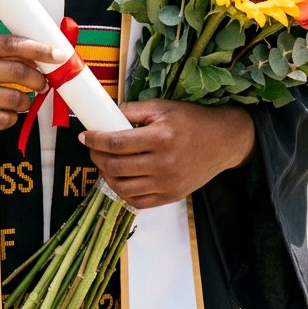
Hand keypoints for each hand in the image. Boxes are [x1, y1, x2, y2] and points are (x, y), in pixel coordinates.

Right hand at [0, 35, 59, 136]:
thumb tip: (38, 56)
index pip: (10, 44)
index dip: (38, 48)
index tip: (58, 54)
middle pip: (16, 72)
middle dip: (38, 79)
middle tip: (44, 83)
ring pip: (12, 98)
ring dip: (26, 101)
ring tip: (25, 99)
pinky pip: (2, 119)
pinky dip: (12, 117)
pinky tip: (8, 113)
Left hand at [81, 100, 254, 208]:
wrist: (222, 141)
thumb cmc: (191, 120)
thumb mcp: (162, 107)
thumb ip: (132, 110)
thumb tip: (106, 114)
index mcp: (160, 137)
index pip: (117, 143)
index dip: (95, 140)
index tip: (85, 136)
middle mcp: (164, 164)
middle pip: (116, 166)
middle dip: (97, 157)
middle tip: (92, 148)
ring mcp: (168, 184)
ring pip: (123, 187)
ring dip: (106, 175)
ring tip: (104, 163)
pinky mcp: (171, 196)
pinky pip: (138, 201)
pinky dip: (122, 192)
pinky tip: (118, 178)